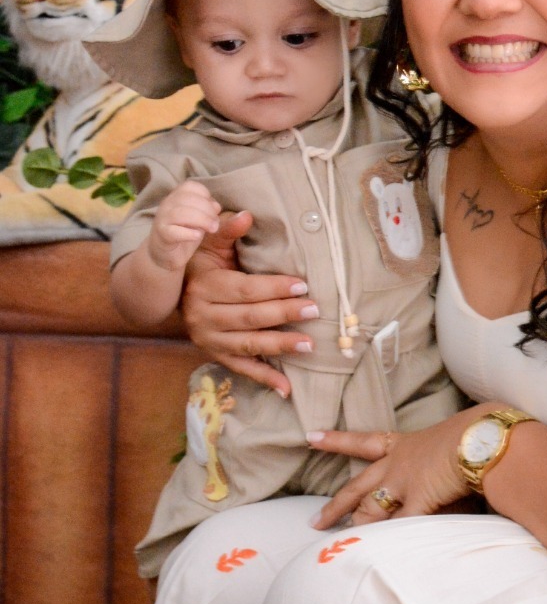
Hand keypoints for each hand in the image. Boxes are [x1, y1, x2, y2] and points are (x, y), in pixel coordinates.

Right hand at [148, 180, 220, 272]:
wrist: (165, 254)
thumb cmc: (184, 232)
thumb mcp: (200, 219)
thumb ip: (208, 211)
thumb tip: (216, 206)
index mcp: (176, 196)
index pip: (190, 186)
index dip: (205, 196)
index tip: (214, 209)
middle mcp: (167, 204)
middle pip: (187, 199)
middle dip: (207, 210)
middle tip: (216, 224)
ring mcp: (162, 219)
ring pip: (181, 213)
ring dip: (202, 220)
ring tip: (212, 229)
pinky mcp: (162, 236)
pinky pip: (173, 231)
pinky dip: (189, 233)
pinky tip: (198, 236)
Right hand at [181, 210, 318, 397]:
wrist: (175, 291)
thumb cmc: (202, 263)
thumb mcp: (210, 243)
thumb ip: (228, 231)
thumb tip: (247, 215)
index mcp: (204, 286)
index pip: (245, 289)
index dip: (274, 288)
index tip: (302, 286)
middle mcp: (203, 315)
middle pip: (250, 317)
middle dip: (284, 314)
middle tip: (314, 310)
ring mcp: (208, 339)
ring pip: (248, 344)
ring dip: (279, 345)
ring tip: (309, 344)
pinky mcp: (215, 354)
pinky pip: (242, 368)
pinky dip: (264, 378)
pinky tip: (286, 388)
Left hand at [308, 407, 487, 527]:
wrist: (484, 437)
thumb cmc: (475, 434)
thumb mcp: (450, 442)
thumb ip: (442, 460)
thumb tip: (445, 472)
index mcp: (405, 445)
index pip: (364, 441)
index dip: (336, 441)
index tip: (311, 438)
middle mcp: (397, 465)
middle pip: (357, 487)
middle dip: (335, 506)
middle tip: (314, 522)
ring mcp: (403, 485)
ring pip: (370, 510)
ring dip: (358, 527)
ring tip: (342, 544)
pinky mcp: (417, 503)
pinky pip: (398, 526)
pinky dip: (387, 541)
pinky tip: (375, 556)